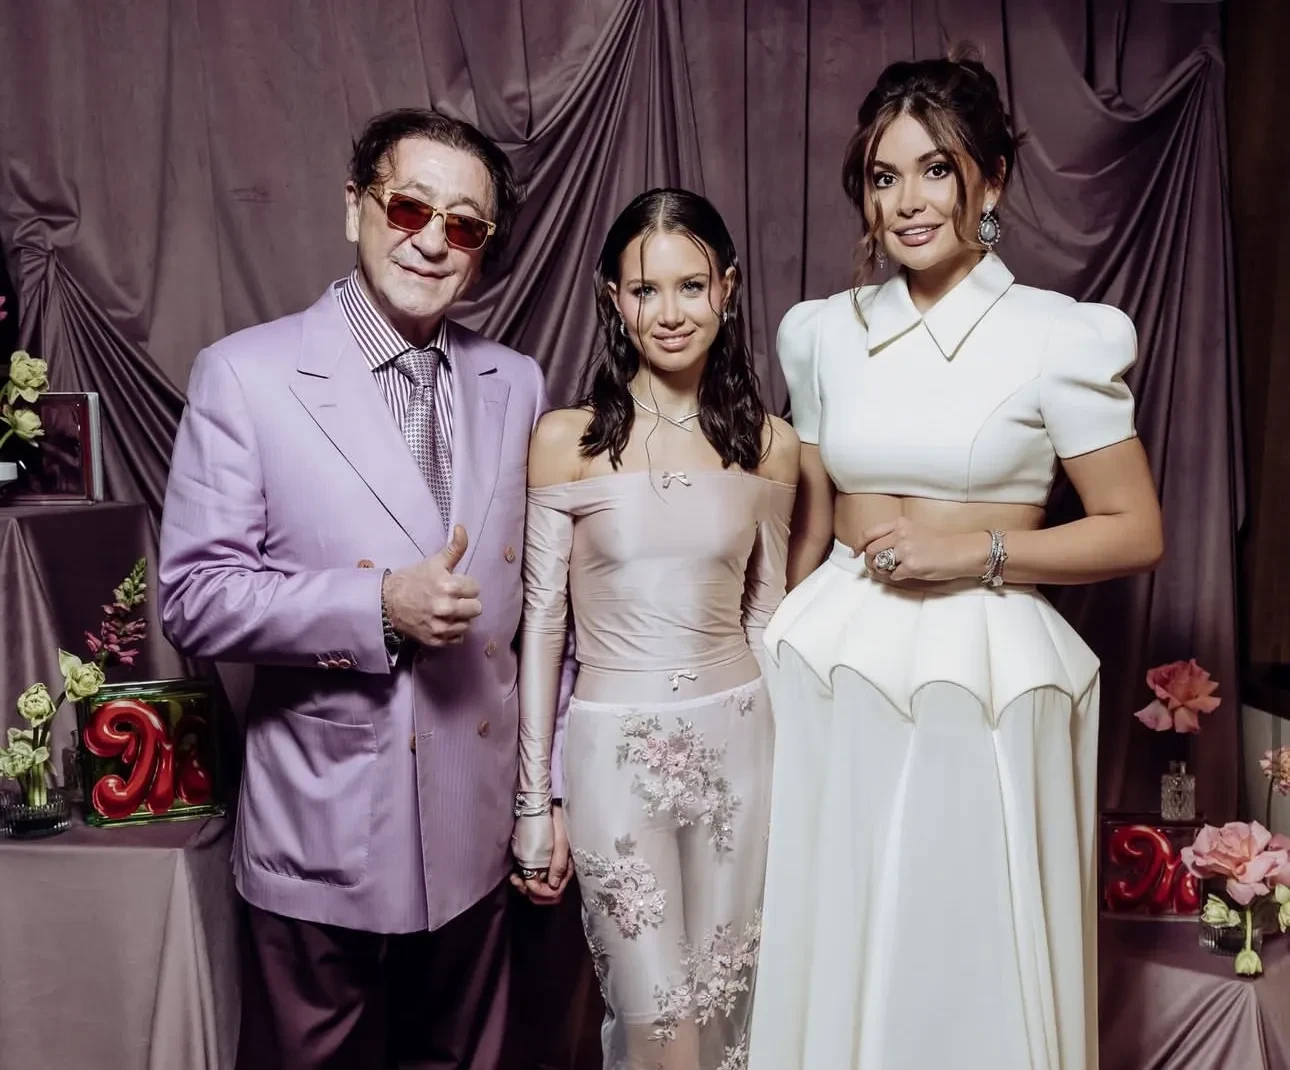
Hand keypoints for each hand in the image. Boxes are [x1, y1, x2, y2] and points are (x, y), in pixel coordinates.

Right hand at [383, 525, 481, 646]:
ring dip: (460, 618)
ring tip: (447, 610)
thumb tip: (462, 528)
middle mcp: (446, 608)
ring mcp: (440, 626)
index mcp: (449, 587)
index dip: (466, 585)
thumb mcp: (435, 562)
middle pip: (476, 609)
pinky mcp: (435, 640)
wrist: (387, 602)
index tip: (455, 585)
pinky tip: (442, 622)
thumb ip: (455, 548)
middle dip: (466, 602)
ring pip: (467, 624)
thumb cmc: (413, 579)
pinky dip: (452, 631)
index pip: (475, 589)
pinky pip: (457, 638)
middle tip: (453, 598)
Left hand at [509, 805, 572, 905]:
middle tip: (519, 881)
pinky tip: (516, 875)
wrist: (551, 806)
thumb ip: (559, 863)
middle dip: (532, 893)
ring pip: (538, 891)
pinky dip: (523, 882)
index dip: (541, 892)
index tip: (529, 881)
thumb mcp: (561, 841)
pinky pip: (532, 881)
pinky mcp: (539, 864)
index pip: (555, 893)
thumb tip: (553, 886)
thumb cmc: (558, 822)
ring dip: (525, 889)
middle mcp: (557, 873)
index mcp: (565, 870)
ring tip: (515, 878)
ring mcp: (548, 869)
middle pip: (546, 896)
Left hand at [859, 517, 989, 583]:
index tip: (855, 552)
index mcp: (900, 524)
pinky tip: (907, 573)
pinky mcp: (911, 567)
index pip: (869, 533)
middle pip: (871, 550)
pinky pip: (893, 575)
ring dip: (881, 569)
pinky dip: (896, 577)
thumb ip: (896, 535)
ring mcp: (905, 551)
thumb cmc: (941, 542)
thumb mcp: (916, 530)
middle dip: (869, 561)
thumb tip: (878, 548)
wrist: (961, 551)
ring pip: (879, 563)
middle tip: (873, 567)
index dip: (858, 544)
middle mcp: (900, 535)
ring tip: (889, 570)